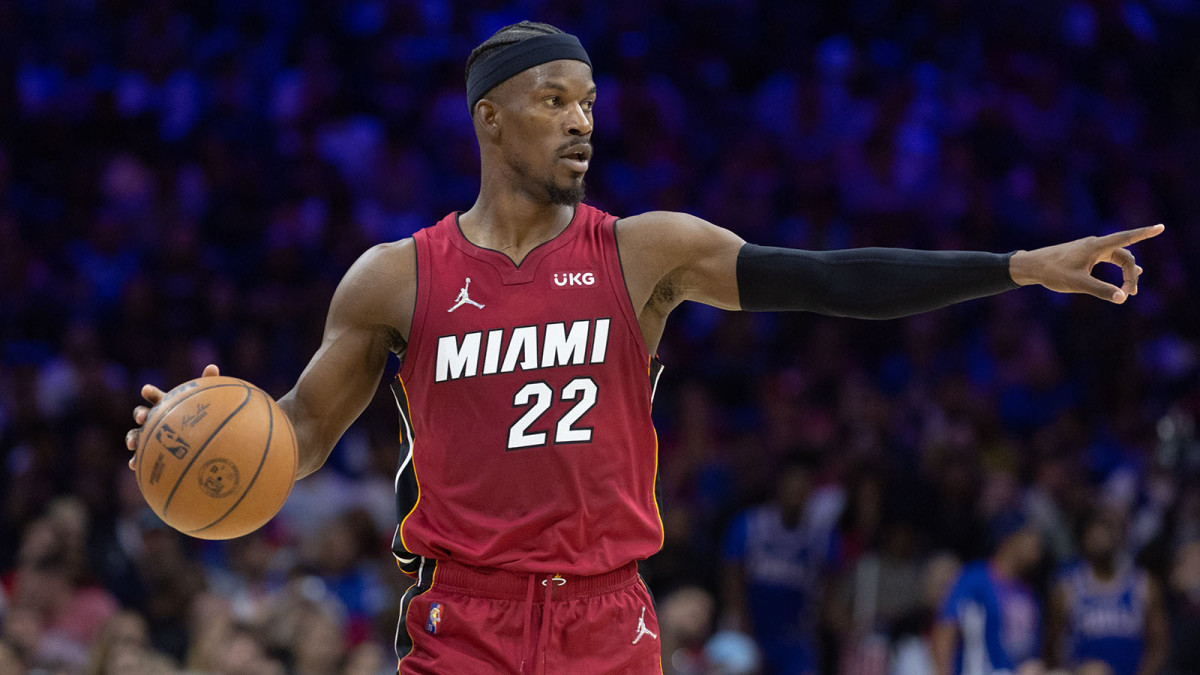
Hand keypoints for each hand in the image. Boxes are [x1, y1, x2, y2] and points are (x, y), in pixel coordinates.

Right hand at [125, 364, 220, 468]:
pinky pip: (139, 456)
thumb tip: (213, 366)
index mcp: (164, 405)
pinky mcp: (148, 452)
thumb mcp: (202, 403)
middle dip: (139, 414)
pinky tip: (133, 465)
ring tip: (132, 444)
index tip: (146, 389)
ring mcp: (148, 435)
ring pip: (134, 434)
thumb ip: (206, 384)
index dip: (150, 393)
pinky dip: (135, 460)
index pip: (155, 396)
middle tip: (141, 418)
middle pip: (141, 413)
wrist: (194, 440)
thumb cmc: (197, 418)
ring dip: (131, 437)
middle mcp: (153, 419)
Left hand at [1008, 224, 1163, 302]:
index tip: (1161, 227)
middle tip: (1130, 293)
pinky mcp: (1083, 255)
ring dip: (1124, 272)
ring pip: (1115, 258)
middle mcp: (1094, 244)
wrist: (1031, 266)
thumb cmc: (1053, 273)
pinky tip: (1122, 275)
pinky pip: (1106, 259)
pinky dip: (1116, 267)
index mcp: (1096, 246)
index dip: (1144, 233)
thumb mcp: (1078, 283)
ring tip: (1133, 286)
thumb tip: (1122, 298)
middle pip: (1123, 256)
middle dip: (1130, 274)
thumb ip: (1101, 290)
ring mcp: (1089, 249)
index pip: (1126, 238)